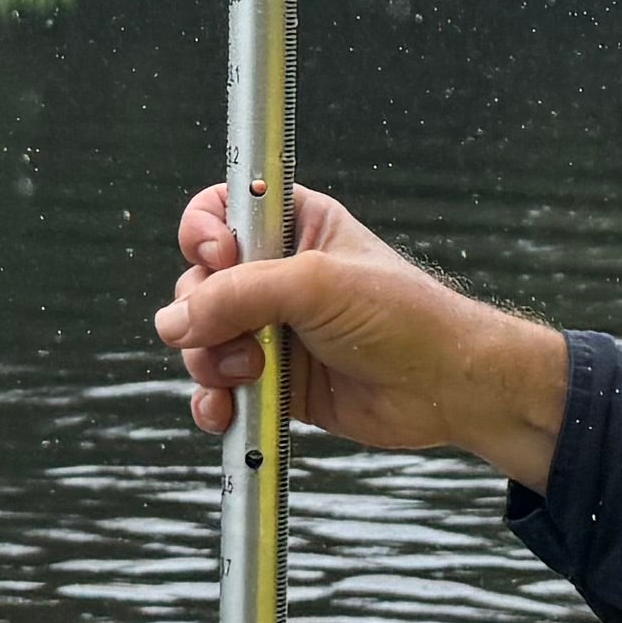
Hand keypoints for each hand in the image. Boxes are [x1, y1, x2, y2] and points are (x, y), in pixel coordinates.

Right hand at [156, 181, 570, 488]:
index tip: (218, 256)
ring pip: (200, 339)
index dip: (205, 232)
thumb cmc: (403, 317)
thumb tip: (175, 322)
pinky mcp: (273, 380)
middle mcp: (276, 275)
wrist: (446, 387)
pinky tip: (226, 413)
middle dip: (201, 312)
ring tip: (243, 377)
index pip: (220, 210)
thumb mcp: (318, 286)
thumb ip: (240, 295)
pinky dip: (214, 402)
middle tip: (234, 333)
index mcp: (294, 227)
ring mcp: (272, 330)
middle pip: (198, 282)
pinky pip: (220, 388)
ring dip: (207, 362)